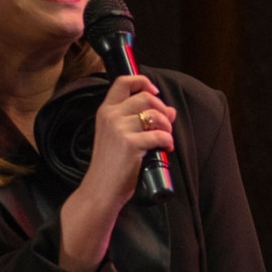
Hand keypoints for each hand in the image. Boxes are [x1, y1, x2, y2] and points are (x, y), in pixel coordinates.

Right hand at [57, 75, 175, 271]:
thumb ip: (139, 121)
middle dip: (162, 109)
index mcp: (105, 111)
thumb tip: (170, 110)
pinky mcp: (130, 144)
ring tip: (166, 138)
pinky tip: (166, 148)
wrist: (101, 190)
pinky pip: (159, 134)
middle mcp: (110, 116)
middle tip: (166, 124)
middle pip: (145, 97)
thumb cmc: (111, 166)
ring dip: (167, 126)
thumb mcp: (119, 137)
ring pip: (155, 115)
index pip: (122, 82)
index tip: (155, 92)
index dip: (143, 81)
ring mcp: (119, 129)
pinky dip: (167, 141)